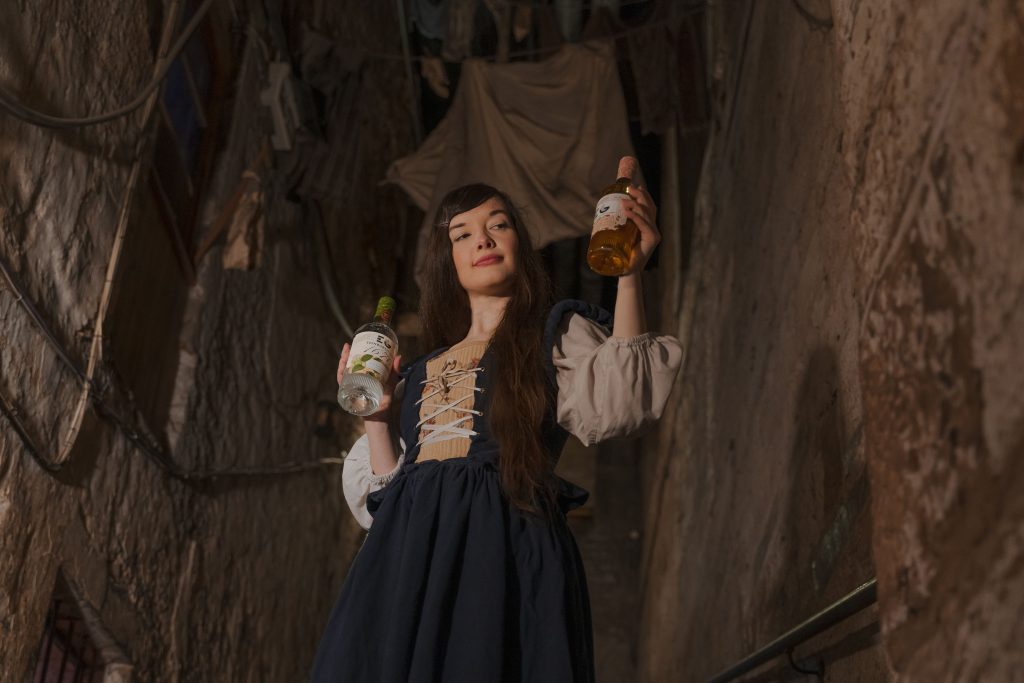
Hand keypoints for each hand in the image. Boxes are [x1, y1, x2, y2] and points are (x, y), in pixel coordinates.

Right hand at [337, 343, 402, 422]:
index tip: (355, 343)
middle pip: (347, 367)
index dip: (353, 354)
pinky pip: (342, 385)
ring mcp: (351, 390)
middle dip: (345, 356)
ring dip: (342, 363)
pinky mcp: (349, 397)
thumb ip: (394, 373)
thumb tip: (399, 356)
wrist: (379, 421)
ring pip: (342, 374)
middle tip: (348, 346)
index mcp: (363, 380)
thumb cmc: (384, 405)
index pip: (355, 364)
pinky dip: (341, 377)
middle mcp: (355, 384)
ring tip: (345, 353)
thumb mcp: (389, 386)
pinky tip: (341, 369)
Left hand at [615, 156, 659, 275]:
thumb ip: (617, 225)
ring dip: (635, 204)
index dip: (643, 195)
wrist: (626, 272)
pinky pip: (645, 225)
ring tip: (623, 201)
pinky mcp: (652, 240)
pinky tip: (628, 212)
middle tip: (628, 188)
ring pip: (647, 213)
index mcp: (647, 226)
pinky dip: (637, 217)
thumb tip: (602, 212)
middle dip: (640, 195)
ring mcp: (654, 234)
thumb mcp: (619, 236)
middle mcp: (653, 228)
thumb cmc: (621, 256)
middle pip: (649, 207)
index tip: (633, 186)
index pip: (648, 207)